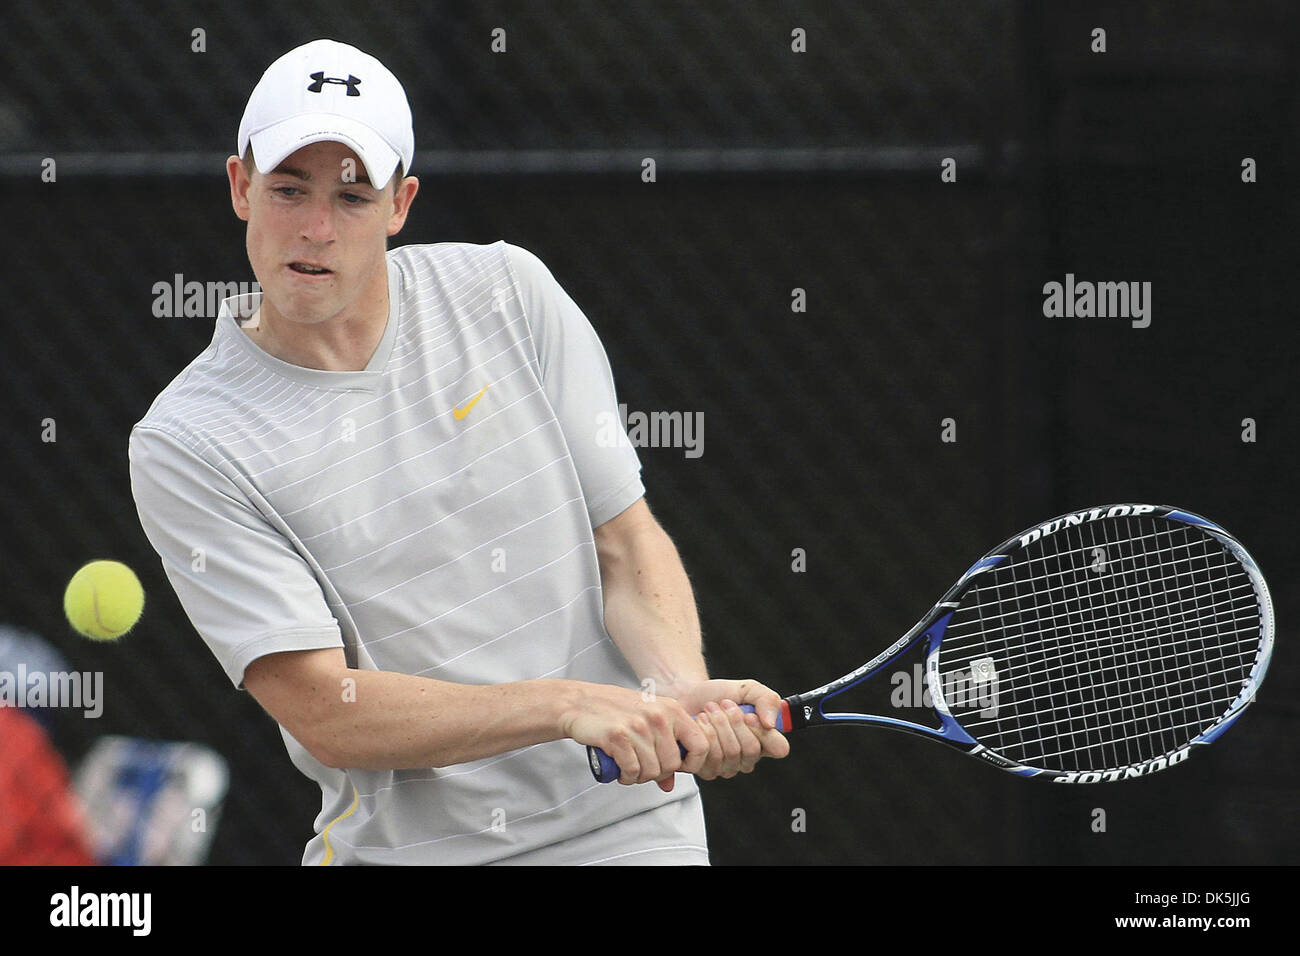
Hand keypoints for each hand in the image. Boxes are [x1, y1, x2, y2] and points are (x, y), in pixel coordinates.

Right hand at [560, 683, 707, 792]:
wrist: (580, 703)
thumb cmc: (615, 712)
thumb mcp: (647, 722)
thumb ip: (664, 749)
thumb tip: (670, 785)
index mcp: (672, 709)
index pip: (701, 744)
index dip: (693, 763)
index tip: (677, 768)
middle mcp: (658, 716)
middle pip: (672, 764)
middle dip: (658, 774)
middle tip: (643, 769)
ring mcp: (639, 726)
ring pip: (652, 771)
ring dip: (640, 777)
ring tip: (630, 769)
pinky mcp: (618, 736)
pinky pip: (632, 770)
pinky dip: (627, 776)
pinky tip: (621, 770)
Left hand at [666, 678, 790, 779]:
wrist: (687, 695)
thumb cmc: (718, 694)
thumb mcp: (747, 688)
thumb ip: (766, 699)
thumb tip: (771, 724)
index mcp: (764, 739)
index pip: (779, 748)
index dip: (766, 734)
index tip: (750, 716)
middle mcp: (747, 757)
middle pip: (751, 750)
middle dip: (735, 722)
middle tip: (724, 704)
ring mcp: (727, 766)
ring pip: (730, 753)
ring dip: (718, 725)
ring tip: (709, 709)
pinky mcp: (707, 769)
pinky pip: (710, 757)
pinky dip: (704, 733)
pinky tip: (700, 723)